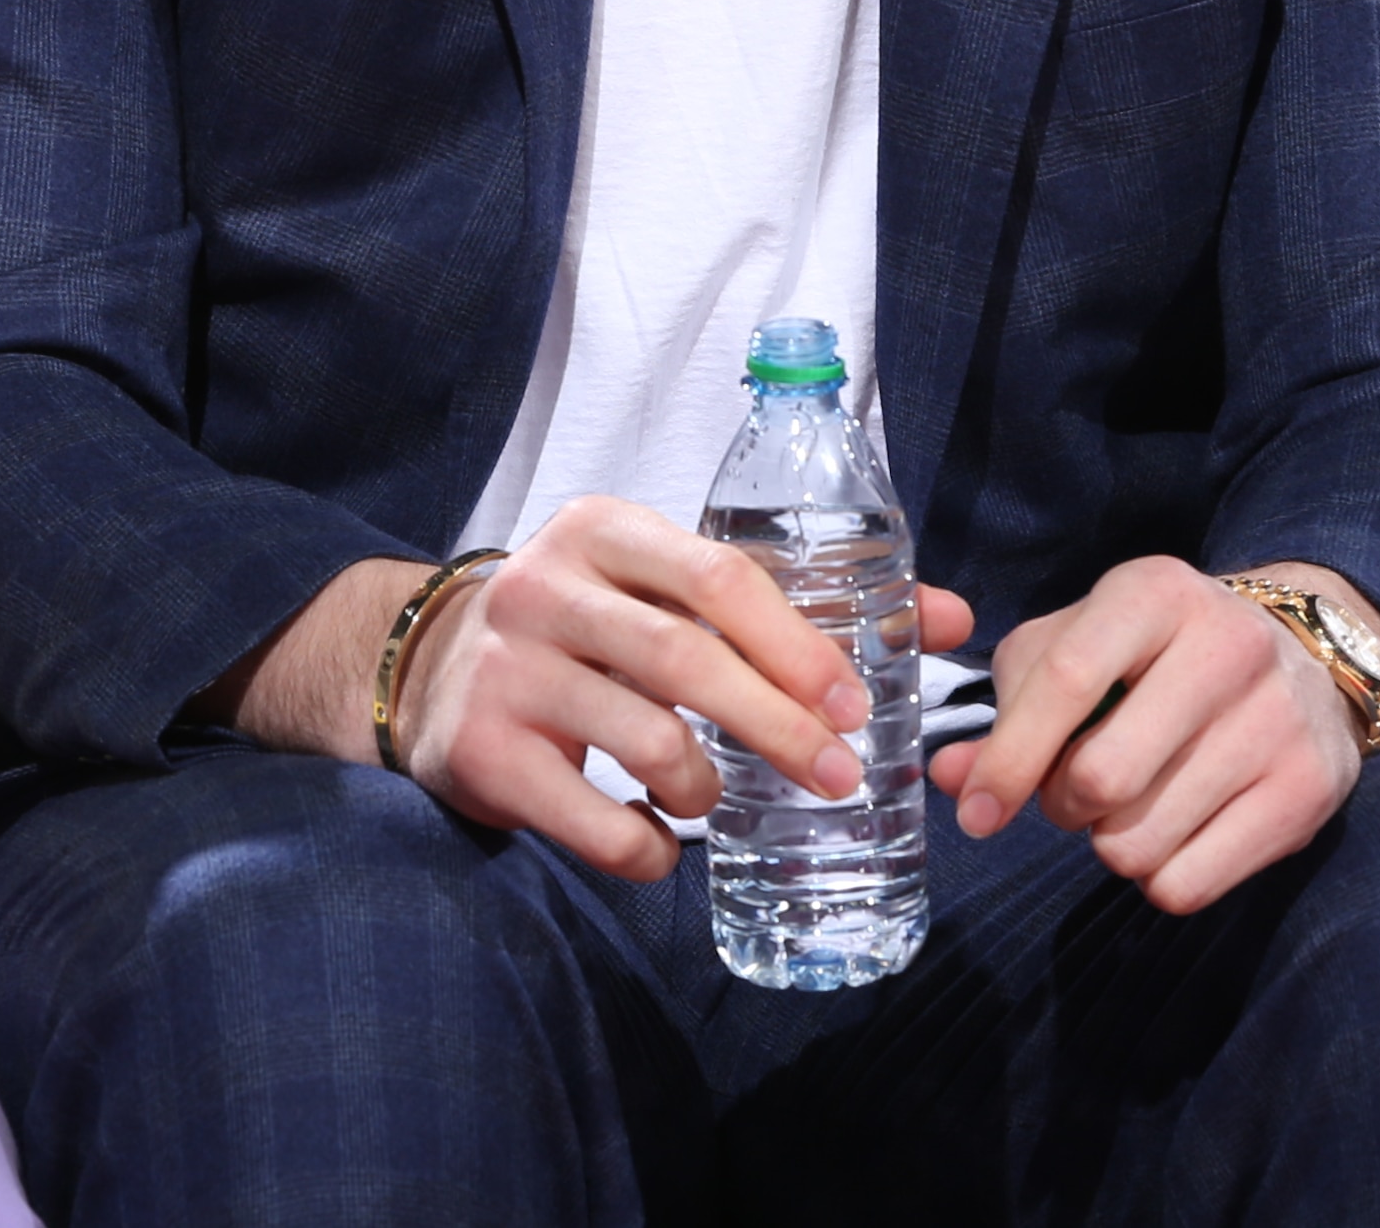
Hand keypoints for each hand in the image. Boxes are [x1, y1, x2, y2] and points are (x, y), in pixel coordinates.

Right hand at [390, 496, 976, 882]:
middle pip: (687, 661)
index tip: (858, 705)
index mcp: (603, 531)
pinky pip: (591, 821)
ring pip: (644, 741)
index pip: (720, 577)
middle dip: (779, 726)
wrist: (430, 669)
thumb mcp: (665, 588)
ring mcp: (507, 672)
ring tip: (715, 800)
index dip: (797, 645)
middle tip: (838, 776)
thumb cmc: (586, 629)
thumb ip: (790, 601)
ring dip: (705, 788)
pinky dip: (647, 848)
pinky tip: (658, 842)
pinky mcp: (480, 753)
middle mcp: (546, 590)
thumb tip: (949, 619)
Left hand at [942, 558, 1379, 913]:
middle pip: (1101, 778)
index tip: (977, 812)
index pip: (1066, 680)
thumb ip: (1011, 708)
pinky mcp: (1309, 790)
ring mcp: (1277, 719)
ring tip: (1134, 805)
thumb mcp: (1081, 646)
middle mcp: (1228, 646)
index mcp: (1155, 593)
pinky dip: (1160, 879)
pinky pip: (1189, 886)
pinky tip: (1176, 833)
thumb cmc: (1158, 656)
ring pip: (1139, 844)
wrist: (1304, 658)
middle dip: (1063, 807)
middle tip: (1076, 794)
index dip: (1008, 759)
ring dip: (1111, 844)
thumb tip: (952, 781)